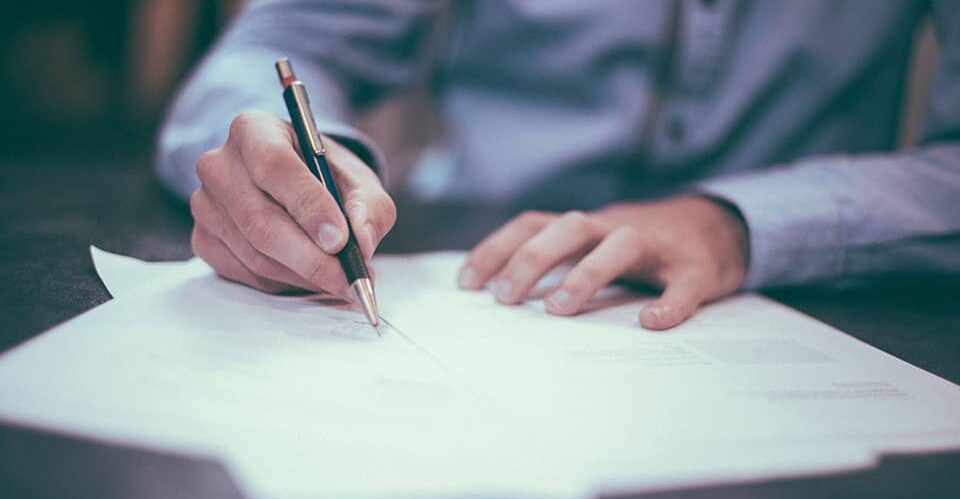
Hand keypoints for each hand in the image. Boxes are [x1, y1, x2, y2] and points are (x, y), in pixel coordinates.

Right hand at [190, 111, 395, 295]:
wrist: (296, 186)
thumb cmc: (326, 178)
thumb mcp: (359, 181)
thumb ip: (368, 207)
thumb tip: (361, 242)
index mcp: (254, 130)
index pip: (274, 166)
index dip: (308, 206)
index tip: (340, 240)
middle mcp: (219, 164)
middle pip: (260, 220)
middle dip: (311, 257)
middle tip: (348, 278)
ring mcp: (205, 204)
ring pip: (255, 254)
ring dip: (303, 275)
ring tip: (339, 280)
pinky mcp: (203, 239)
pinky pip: (245, 273)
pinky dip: (284, 283)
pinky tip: (309, 276)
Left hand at [458, 196, 749, 329]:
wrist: (717, 227)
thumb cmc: (639, 246)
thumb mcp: (592, 244)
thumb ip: (556, 260)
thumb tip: (498, 295)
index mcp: (586, 227)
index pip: (533, 225)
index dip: (497, 249)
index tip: (467, 283)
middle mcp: (615, 228)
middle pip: (569, 228)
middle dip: (532, 259)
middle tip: (504, 298)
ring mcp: (657, 246)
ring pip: (620, 246)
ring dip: (586, 274)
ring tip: (559, 309)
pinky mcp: (696, 268)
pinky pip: (683, 284)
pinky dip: (669, 302)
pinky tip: (651, 323)